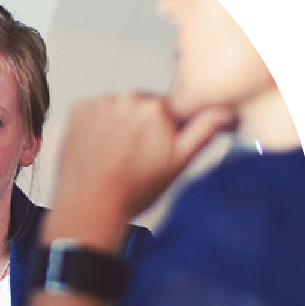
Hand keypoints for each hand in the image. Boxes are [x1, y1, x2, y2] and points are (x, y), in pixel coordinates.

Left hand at [48, 93, 234, 240]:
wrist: (89, 206)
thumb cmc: (132, 191)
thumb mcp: (179, 163)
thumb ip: (204, 130)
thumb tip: (226, 110)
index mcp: (157, 108)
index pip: (171, 108)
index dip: (167, 129)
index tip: (157, 147)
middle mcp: (128, 99)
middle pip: (143, 106)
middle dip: (142, 126)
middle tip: (134, 156)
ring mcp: (100, 103)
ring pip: (118, 108)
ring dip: (118, 124)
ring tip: (114, 155)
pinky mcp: (78, 109)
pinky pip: (94, 110)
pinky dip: (96, 125)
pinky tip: (98, 148)